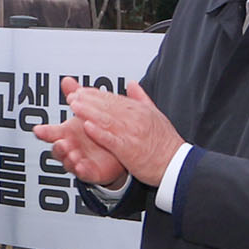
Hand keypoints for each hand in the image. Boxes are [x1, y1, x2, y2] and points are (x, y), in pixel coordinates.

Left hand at [41, 75, 179, 185]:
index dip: (96, 94)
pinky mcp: (129, 150)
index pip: (114, 98)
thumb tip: (132, 84)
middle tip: (72, 96)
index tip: (82, 91)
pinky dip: (99, 133)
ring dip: (89, 112)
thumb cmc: (166, 143)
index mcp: (140, 110)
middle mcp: (135, 119)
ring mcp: (132, 134)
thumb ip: (141, 98)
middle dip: (87, 100)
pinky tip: (87, 127)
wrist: (176, 164)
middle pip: (107, 106)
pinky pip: (111, 139)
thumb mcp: (156, 114)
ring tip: (74, 106)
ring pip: (107, 119)